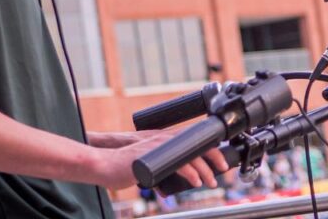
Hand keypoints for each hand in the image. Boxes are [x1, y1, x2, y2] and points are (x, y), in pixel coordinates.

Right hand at [92, 130, 228, 190]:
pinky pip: (179, 163)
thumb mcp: (146, 166)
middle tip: (223, 169)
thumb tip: (164, 188)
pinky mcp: (156, 157)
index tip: (219, 161)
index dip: (209, 149)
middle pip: (197, 144)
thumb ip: (158, 173)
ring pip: (191, 155)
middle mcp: (164, 139)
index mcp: (164, 138)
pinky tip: (196, 181)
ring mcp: (160, 147)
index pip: (192, 139)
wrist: (104, 164)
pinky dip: (191, 173)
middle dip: (214, 157)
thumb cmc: (123, 166)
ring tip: (210, 182)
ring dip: (204, 170)